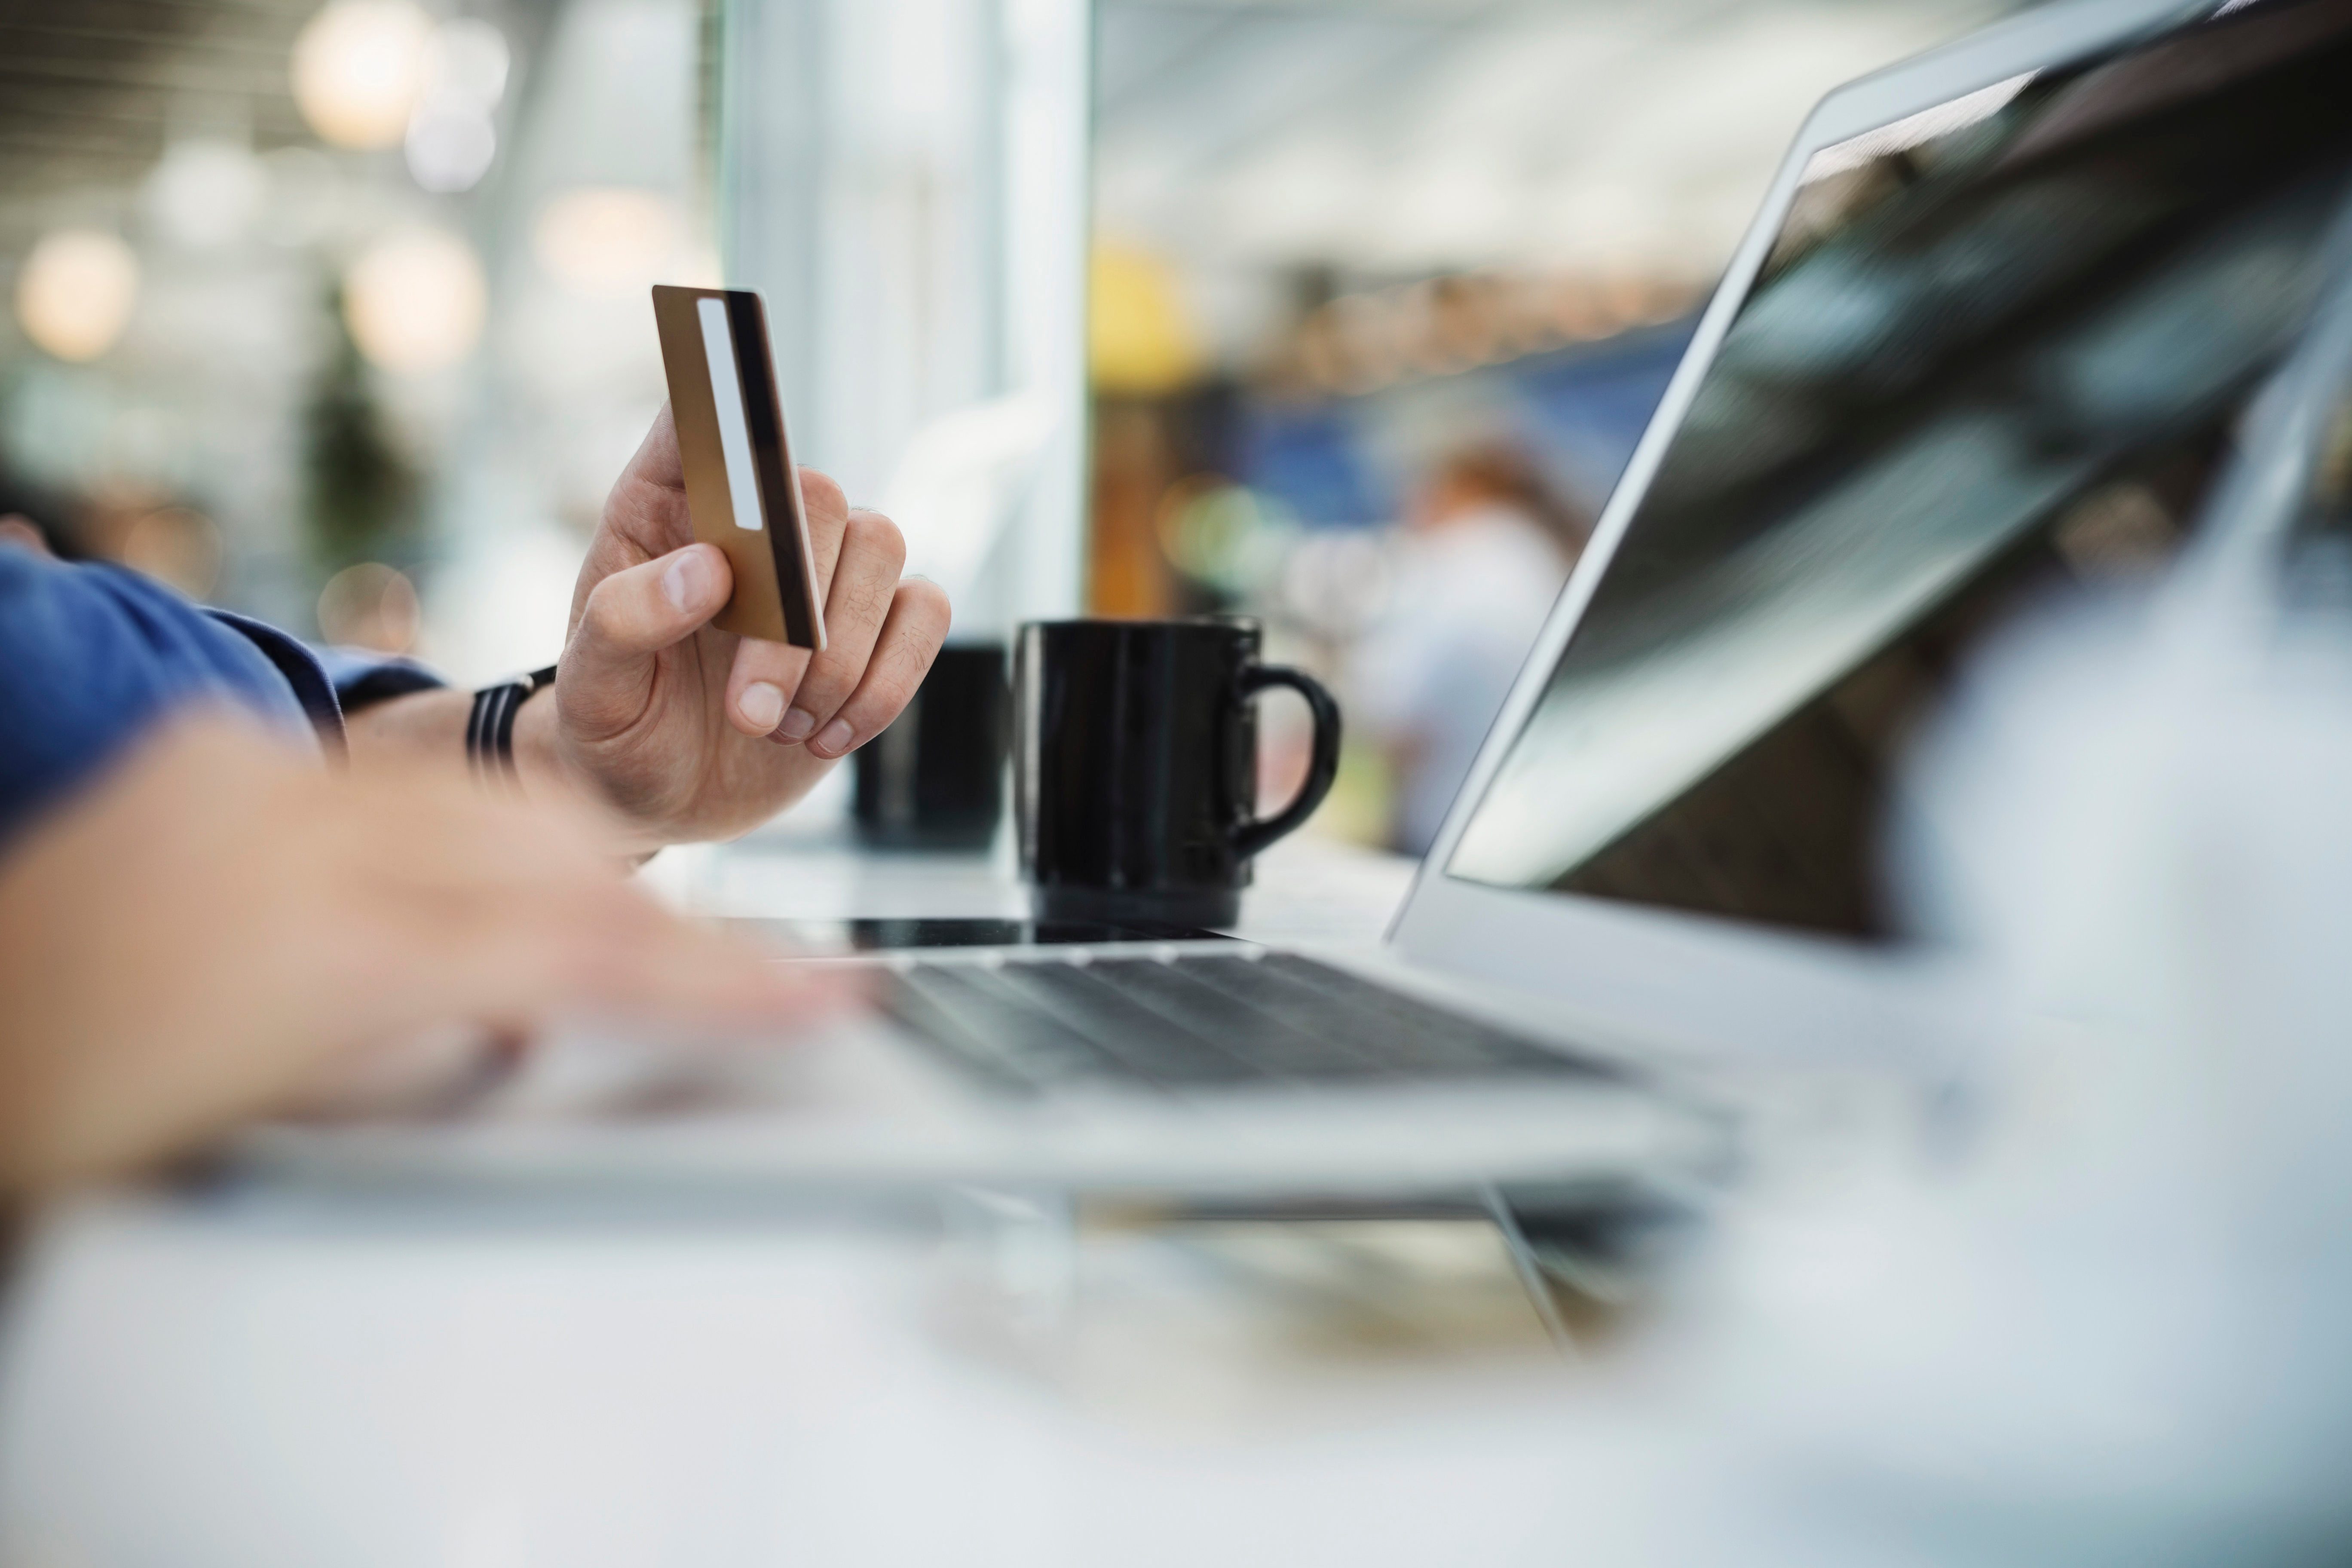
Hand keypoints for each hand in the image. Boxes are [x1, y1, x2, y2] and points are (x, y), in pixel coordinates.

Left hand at [0, 714, 836, 1189]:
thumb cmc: (56, 1113)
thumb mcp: (265, 1125)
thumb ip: (421, 1054)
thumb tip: (509, 1024)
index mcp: (325, 946)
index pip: (582, 953)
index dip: (724, 978)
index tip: (820, 992)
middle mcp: (295, 831)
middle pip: (557, 854)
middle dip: (661, 919)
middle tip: (747, 974)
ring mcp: (248, 775)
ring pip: (484, 798)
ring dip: (564, 865)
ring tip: (618, 937)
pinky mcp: (208, 753)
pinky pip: (387, 777)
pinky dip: (455, 832)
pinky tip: (467, 888)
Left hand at [530, 406, 952, 845]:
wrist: (666, 796)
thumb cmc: (616, 727)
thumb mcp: (591, 689)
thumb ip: (624, 621)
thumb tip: (706, 570)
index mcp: (665, 503)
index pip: (706, 415)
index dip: (729, 404)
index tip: (739, 469)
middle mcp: (756, 517)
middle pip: (817, 494)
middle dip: (797, 613)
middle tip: (749, 709)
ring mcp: (824, 565)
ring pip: (882, 545)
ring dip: (838, 659)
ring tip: (778, 727)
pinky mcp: (879, 622)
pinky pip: (926, 613)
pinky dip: (887, 685)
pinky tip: (828, 734)